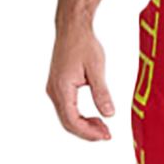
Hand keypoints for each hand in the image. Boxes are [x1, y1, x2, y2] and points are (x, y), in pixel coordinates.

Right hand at [47, 19, 115, 140]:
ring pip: (66, 117)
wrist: (72, 28)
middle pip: (67, 122)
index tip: (105, 135)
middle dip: (87, 132)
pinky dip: (79, 116)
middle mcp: (54, 91)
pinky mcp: (58, 86)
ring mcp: (54, 89)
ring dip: (84, 125)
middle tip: (107, 134)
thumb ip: (102, 93)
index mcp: (62, 88)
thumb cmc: (83, 44)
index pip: (72, 120)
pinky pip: (66, 108)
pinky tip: (93, 117)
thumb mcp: (97, 68)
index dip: (89, 132)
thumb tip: (109, 114)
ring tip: (103, 127)